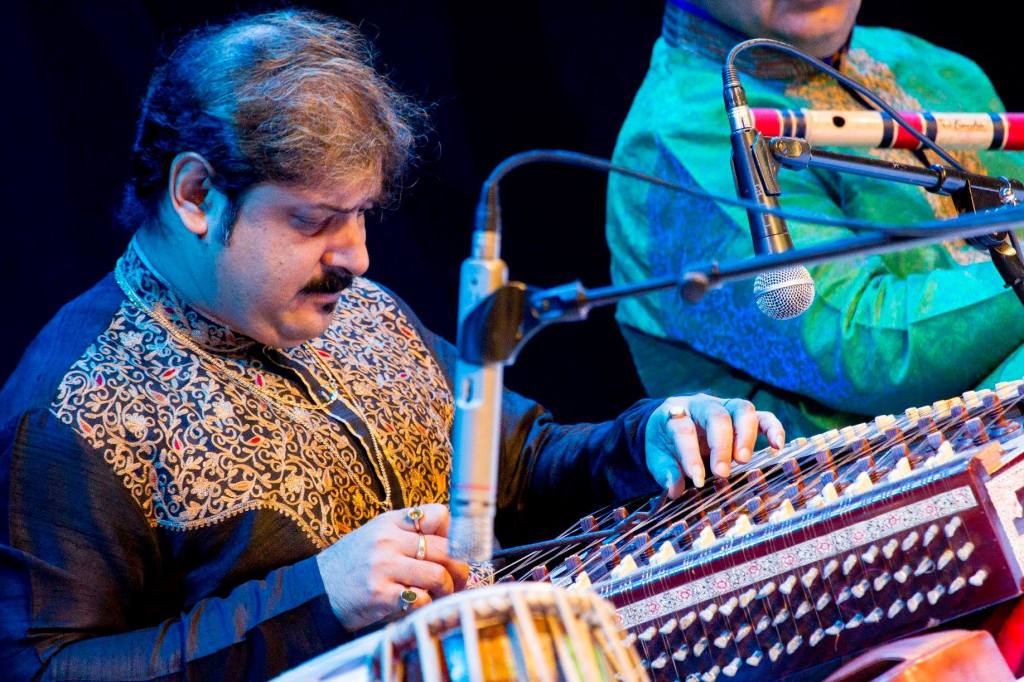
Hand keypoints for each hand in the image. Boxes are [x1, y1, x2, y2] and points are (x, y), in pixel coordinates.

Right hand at [315, 503, 469, 629]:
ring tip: (440, 595)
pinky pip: (421, 599)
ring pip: (438, 575)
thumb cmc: (352, 564)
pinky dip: (426, 605)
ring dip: (446, 590)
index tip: (454, 549)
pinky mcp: (380, 595)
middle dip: (458, 569)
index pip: (439, 515)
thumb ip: (407, 533)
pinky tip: (419, 605)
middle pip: (445, 549)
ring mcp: (384, 567)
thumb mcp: (375, 535)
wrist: (316, 590)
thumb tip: (451, 541)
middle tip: (457, 581)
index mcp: (390, 523)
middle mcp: (388, 541)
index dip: (453, 533)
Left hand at [645, 394, 784, 497]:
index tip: (697, 479)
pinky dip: (773, 428)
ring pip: (742, 409)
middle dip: (721, 445)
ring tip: (743, 460)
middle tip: (722, 472)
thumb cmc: (666, 442)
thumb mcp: (656, 456)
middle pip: (716, 416)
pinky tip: (777, 446)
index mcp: (675, 413)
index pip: (683, 430)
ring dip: (745, 435)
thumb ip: (665, 471)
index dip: (690, 455)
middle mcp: (701, 404)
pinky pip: (762, 416)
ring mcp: (724, 406)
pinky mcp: (743, 416)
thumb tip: (675, 489)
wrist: (672, 423)